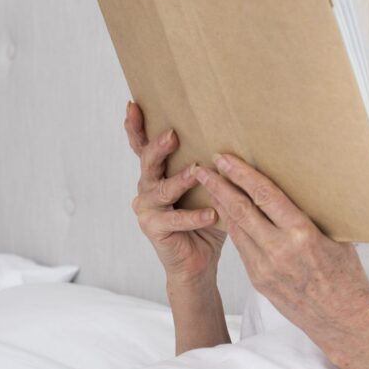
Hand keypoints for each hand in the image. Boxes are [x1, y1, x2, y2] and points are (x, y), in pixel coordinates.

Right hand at [124, 101, 226, 286]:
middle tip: (173, 135)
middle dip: (159, 147)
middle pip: (148, 162)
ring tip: (197, 172)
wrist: (198, 263)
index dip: (135, 127)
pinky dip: (194, 217)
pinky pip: (175, 220)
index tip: (134, 105)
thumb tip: (234, 140)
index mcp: (157, 175)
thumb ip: (210, 169)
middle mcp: (147, 188)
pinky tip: (212, 214)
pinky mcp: (154, 229)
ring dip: (181, 180)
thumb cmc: (206, 221)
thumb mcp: (208, 190)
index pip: (142, 147)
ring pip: (161, 189)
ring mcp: (147, 209)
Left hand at [193, 153, 368, 351]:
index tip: (226, 159)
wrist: (342, 321)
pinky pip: (242, 248)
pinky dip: (233, 228)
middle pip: (240, 210)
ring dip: (221, 206)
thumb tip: (296, 190)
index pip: (265, 196)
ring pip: (236, 229)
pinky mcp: (259, 282)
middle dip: (218, 186)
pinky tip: (227, 216)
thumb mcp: (337, 239)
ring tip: (210, 186)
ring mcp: (265, 268)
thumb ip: (311, 216)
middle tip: (202, 168)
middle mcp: (279, 250)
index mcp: (302, 234)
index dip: (242, 175)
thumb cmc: (347, 278)